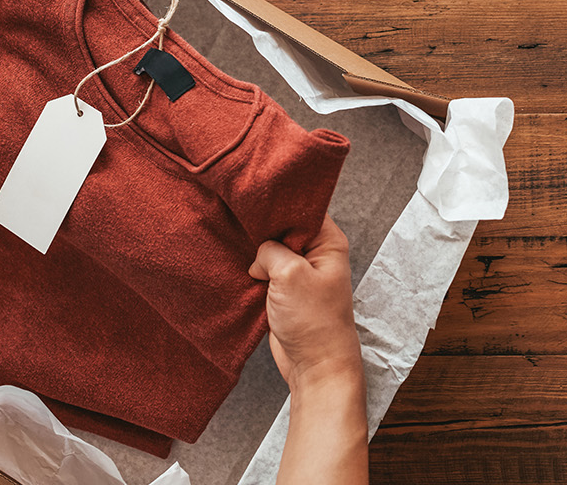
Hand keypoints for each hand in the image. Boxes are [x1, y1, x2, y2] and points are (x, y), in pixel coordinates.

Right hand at [249, 214, 368, 484]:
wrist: (314, 365)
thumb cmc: (313, 322)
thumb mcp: (290, 274)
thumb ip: (270, 250)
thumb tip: (258, 254)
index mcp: (328, 241)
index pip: (303, 208)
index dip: (278, 205)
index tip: (253, 202)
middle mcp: (317, 253)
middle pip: (284, 228)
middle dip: (263, 231)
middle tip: (239, 227)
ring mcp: (301, 273)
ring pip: (272, 252)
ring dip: (256, 255)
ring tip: (238, 250)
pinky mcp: (286, 291)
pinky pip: (266, 273)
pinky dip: (254, 274)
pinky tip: (240, 271)